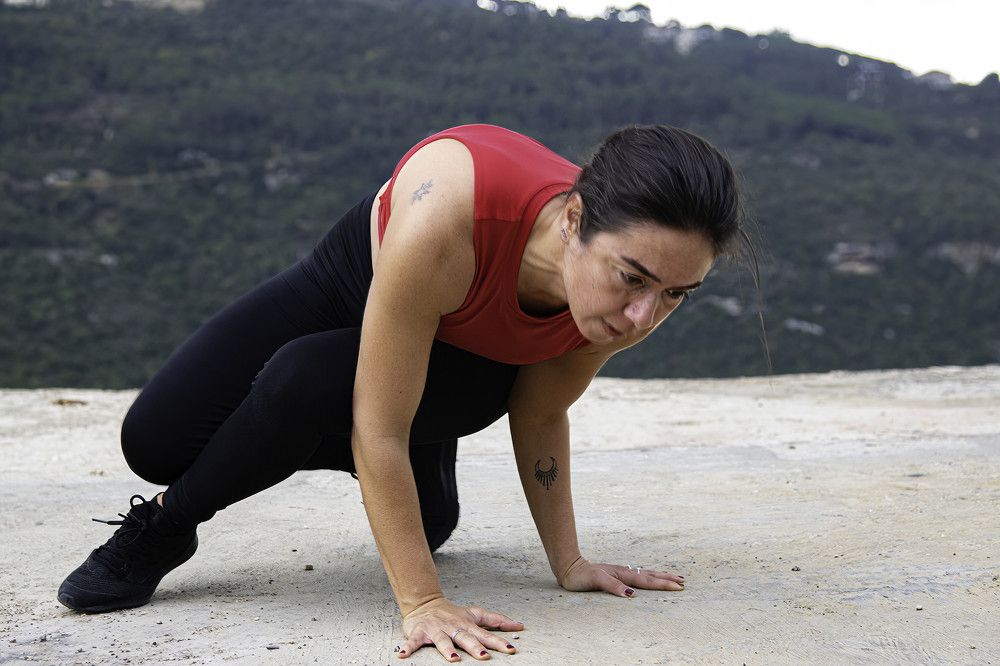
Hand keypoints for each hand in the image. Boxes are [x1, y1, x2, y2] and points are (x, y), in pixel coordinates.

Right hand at [398, 597, 522, 661]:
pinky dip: (408, 648)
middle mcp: (453, 627)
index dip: (498, 641)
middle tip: (485, 656)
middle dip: (475, 647)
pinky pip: (413, 642)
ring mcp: (436, 629)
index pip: (485, 634)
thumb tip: (519, 626)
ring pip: (442, 640)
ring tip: (454, 659)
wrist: (425, 603)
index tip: (511, 649)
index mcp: (467, 624)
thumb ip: (496, 620)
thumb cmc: (453, 613)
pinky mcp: (419, 632)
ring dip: (447, 650)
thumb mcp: (475, 614)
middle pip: (465, 638)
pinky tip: (403, 655)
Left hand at [558, 556, 684, 596]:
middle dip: (667, 579)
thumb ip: (613, 587)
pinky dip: (648, 577)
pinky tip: (649, 579)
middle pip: (650, 576)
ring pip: (645, 574)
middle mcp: (624, 572)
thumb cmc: (581, 576)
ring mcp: (621, 572)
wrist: (569, 567)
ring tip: (673, 578)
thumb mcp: (596, 581)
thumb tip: (631, 595)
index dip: (663, 584)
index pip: (647, 581)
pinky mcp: (616, 575)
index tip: (678, 586)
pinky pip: (637, 576)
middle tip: (683, 582)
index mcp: (622, 574)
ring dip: (660, 577)